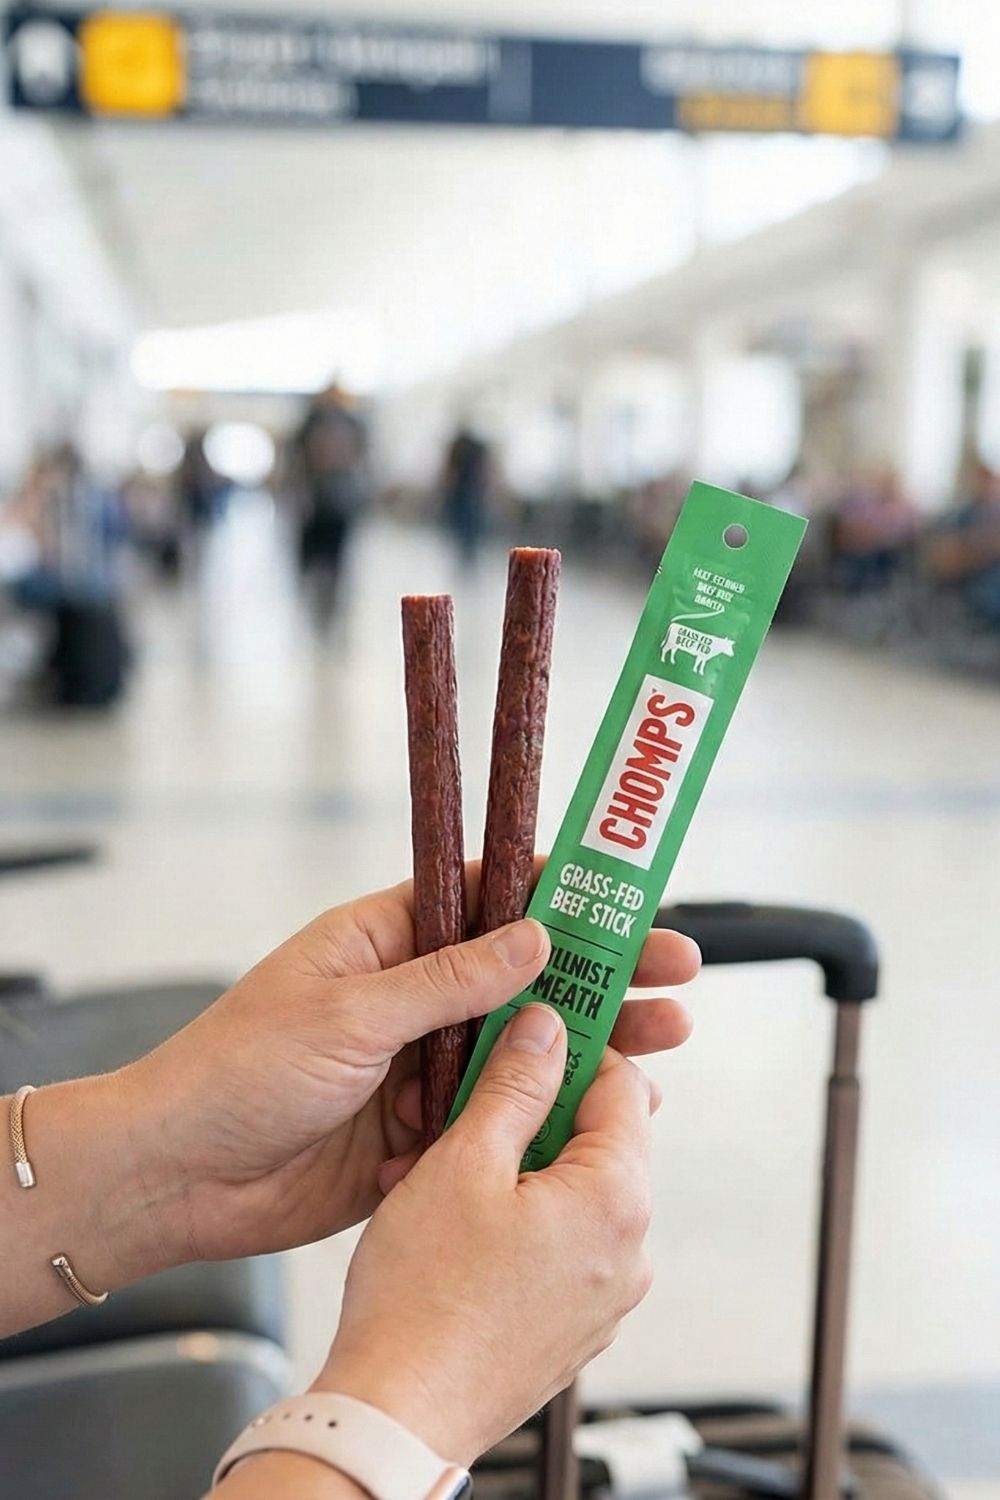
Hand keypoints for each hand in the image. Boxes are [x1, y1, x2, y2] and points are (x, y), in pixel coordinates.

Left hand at [118, 863, 697, 1268]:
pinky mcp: (425, 1130)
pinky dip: (551, 1110)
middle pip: (525, 974)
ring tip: (666, 1039)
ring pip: (524, 1045)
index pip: (486, 895)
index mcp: (386, 940)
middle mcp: (413, 996)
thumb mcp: (350, 1012)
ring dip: (591, 1042)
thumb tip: (536, 938)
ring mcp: (422, 1064)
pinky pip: (501, 1112)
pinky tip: (607, 1107)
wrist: (182, 1177)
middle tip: (676, 971)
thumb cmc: (239, 1071)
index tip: (625, 892)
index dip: (560, 892)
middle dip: (601, 972)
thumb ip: (448, 982)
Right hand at [314, 1006, 655, 1465]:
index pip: (622, 1085)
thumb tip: (546, 1031)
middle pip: (599, 1139)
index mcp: (616, 1200)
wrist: (395, 1417)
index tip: (531, 1032)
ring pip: (572, 1193)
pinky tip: (457, 1217)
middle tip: (471, 1096)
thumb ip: (515, 1085)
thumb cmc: (424, 1300)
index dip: (573, 1048)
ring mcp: (603, 1298)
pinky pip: (558, 1245)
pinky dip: (518, 1217)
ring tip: (448, 1161)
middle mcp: (627, 1252)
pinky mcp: (572, 1328)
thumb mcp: (464, 1162)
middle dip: (536, 1108)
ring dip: (519, 1163)